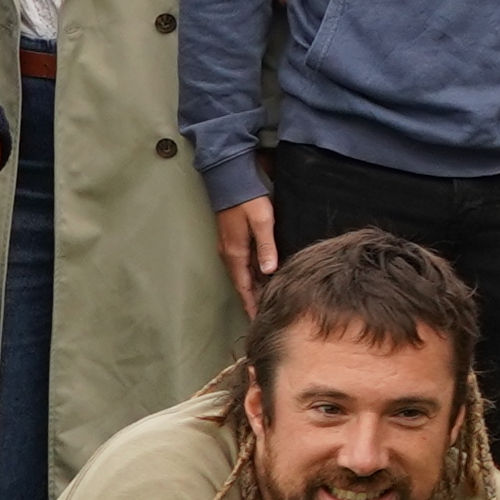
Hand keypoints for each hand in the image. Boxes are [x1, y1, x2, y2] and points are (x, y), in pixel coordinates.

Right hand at [214, 193, 280, 310]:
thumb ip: (266, 247)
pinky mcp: (233, 238)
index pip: (243, 287)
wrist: (230, 179)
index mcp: (235, 253)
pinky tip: (262, 276)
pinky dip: (251, 273)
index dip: (251, 304)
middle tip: (264, 315)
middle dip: (252, 299)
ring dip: (252, 287)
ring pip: (242, 273)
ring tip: (265, 300)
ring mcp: (230, 246)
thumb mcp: (261, 222)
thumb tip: (269, 272)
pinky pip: (243, 262)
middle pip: (242, 283)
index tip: (257, 320)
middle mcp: (230, 253)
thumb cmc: (247, 199)